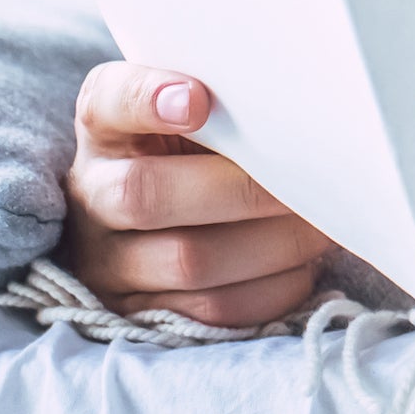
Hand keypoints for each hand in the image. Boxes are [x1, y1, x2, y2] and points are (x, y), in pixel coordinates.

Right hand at [57, 63, 332, 326]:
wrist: (164, 219)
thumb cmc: (197, 147)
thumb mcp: (195, 109)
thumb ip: (228, 99)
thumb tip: (302, 102)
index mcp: (104, 125)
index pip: (107, 102)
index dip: (147, 100)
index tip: (198, 98)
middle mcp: (93, 193)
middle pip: (145, 196)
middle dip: (240, 189)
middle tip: (308, 177)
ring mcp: (109, 263)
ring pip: (187, 261)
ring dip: (270, 242)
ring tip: (321, 221)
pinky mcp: (143, 314)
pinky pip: (211, 311)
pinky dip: (270, 286)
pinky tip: (302, 262)